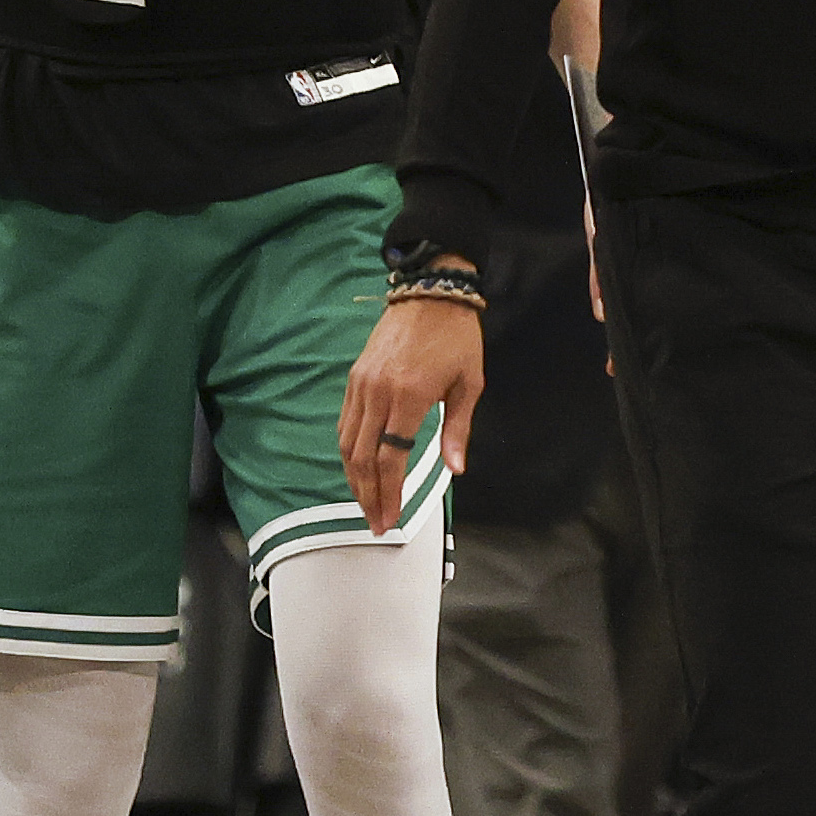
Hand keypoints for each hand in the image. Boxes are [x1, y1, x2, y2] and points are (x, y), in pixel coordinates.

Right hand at [340, 294, 483, 531]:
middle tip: (376, 523)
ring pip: (348, 442)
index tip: (390, 519)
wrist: (430, 292)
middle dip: (368, 495)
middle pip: (363, 457)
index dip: (389, 493)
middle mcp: (379, 392)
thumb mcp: (469, 383)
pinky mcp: (355, 377)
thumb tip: (454, 470)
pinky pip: (345, 422)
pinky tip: (358, 467)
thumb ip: (457, 429)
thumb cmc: (456, 337)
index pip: (391, 458)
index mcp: (409, 396)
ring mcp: (362, 384)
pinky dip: (349, 451)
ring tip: (366, 503)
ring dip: (354, 478)